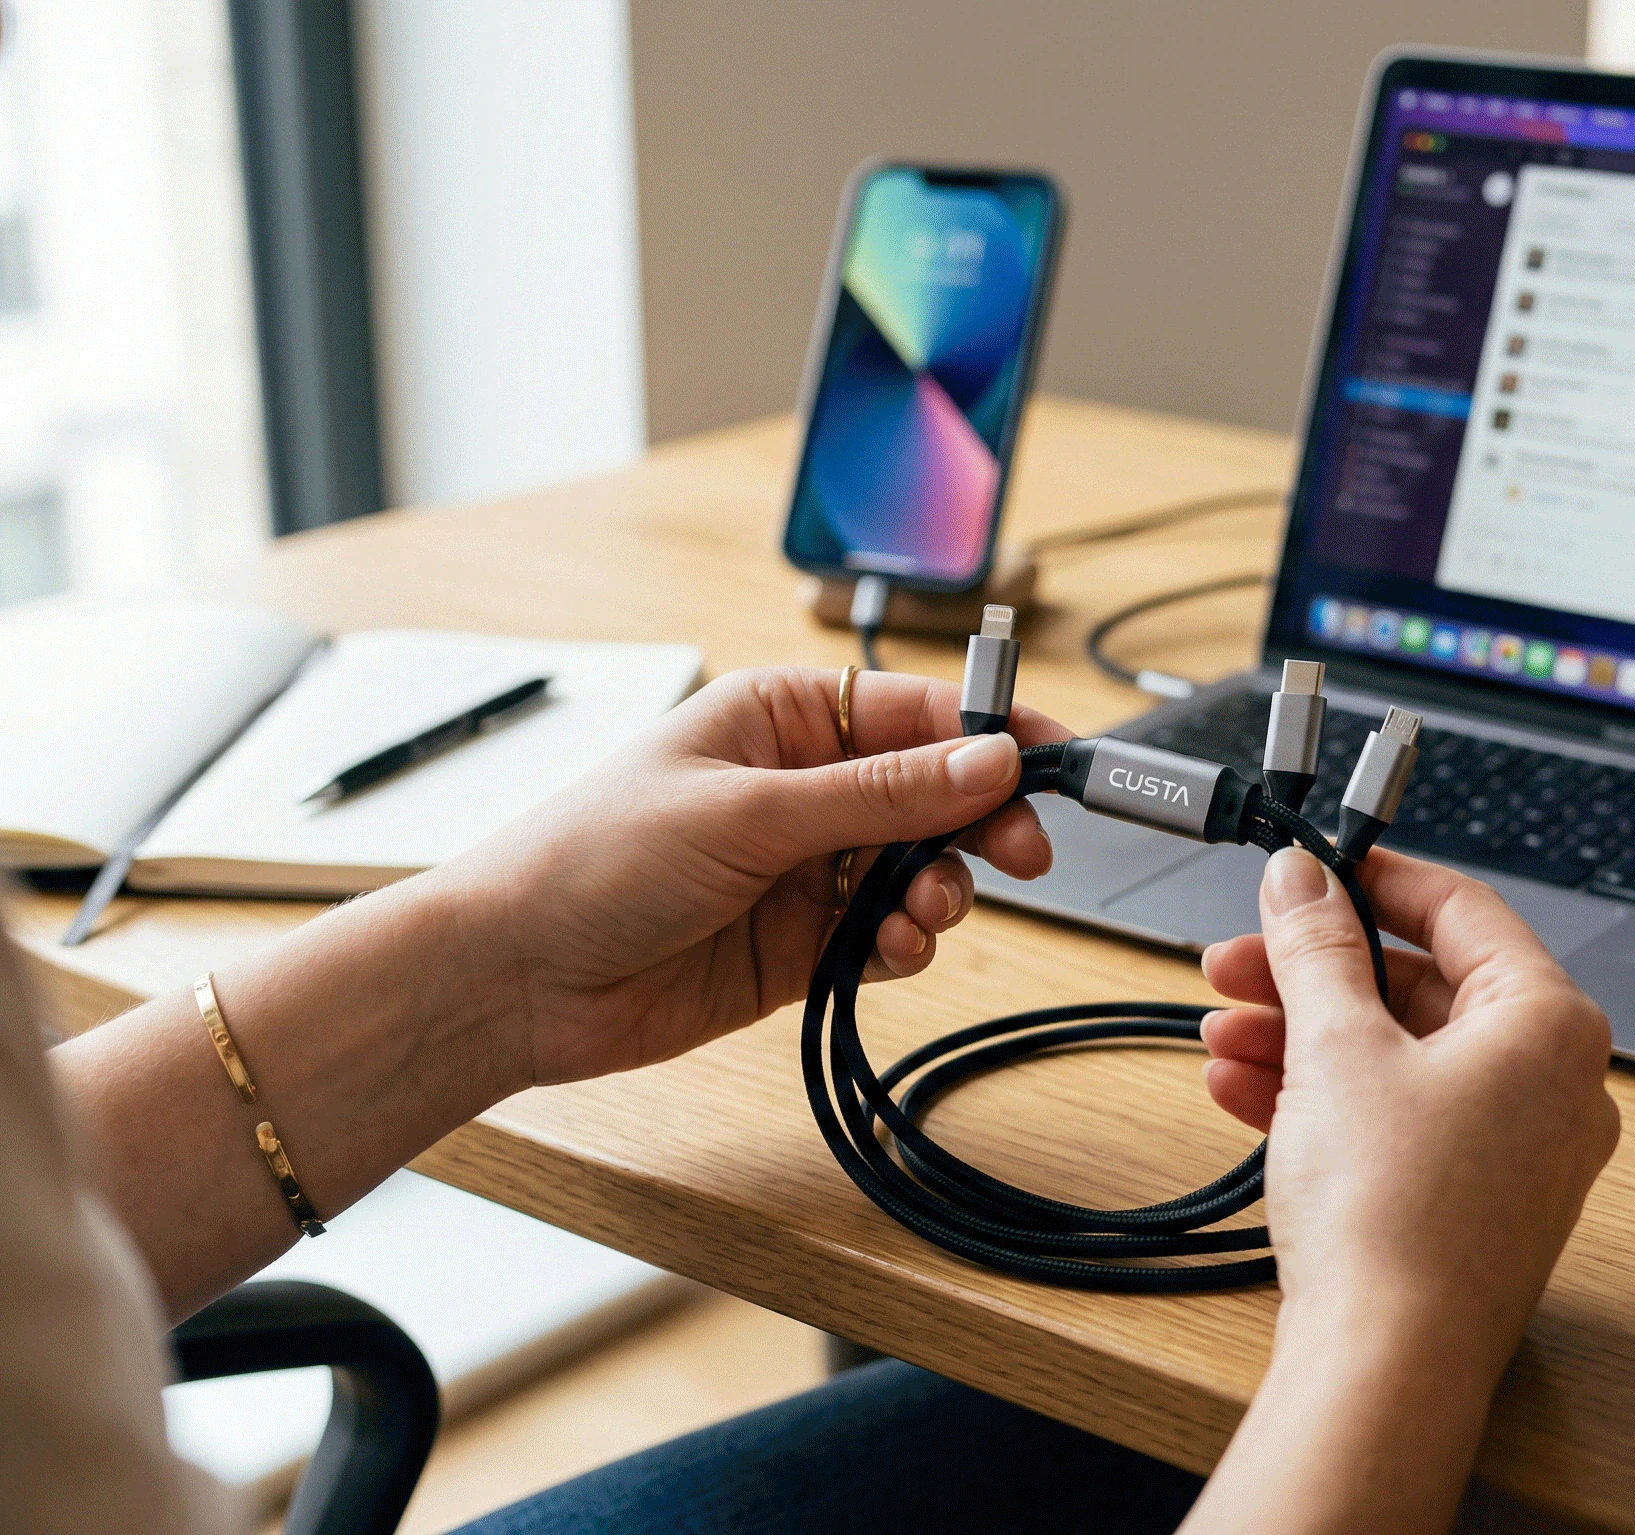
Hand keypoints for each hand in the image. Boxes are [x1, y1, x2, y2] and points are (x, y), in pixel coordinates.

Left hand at [432, 666, 1068, 1089]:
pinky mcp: (800, 941)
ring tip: (924, 915)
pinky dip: (905, 943)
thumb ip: (881, 794)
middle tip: (1020, 855)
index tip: (1054, 760)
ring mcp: (803, 865)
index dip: (994, 730)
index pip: (919, 709)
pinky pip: (886, 933)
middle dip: (981, 821)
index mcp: (784, 717)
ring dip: (941, 890)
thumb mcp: (750, 812)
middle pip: (935, 791)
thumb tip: (989, 757)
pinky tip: (889, 950)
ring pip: (920, 867)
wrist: (516, 977)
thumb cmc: (593, 860)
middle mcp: (802, 785)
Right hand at [1198, 846, 1619, 1367]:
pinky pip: (1395, 1121)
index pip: (1463, 911)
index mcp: (1549, 1027)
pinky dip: (1322, 1098)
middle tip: (1235, 961)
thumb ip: (1315, 948)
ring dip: (1300, 1036)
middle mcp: (1551, 1086)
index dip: (1374, 880)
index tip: (1311, 870)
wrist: (1387, 1367)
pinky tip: (1240, 1091)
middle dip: (1311, 975)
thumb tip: (1303, 879)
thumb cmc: (1393, 1215)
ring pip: (1397, 1058)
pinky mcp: (1470, 1204)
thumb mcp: (1336, 1048)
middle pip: (1419, 989)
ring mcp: (1514, 1152)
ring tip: (1220, 1034)